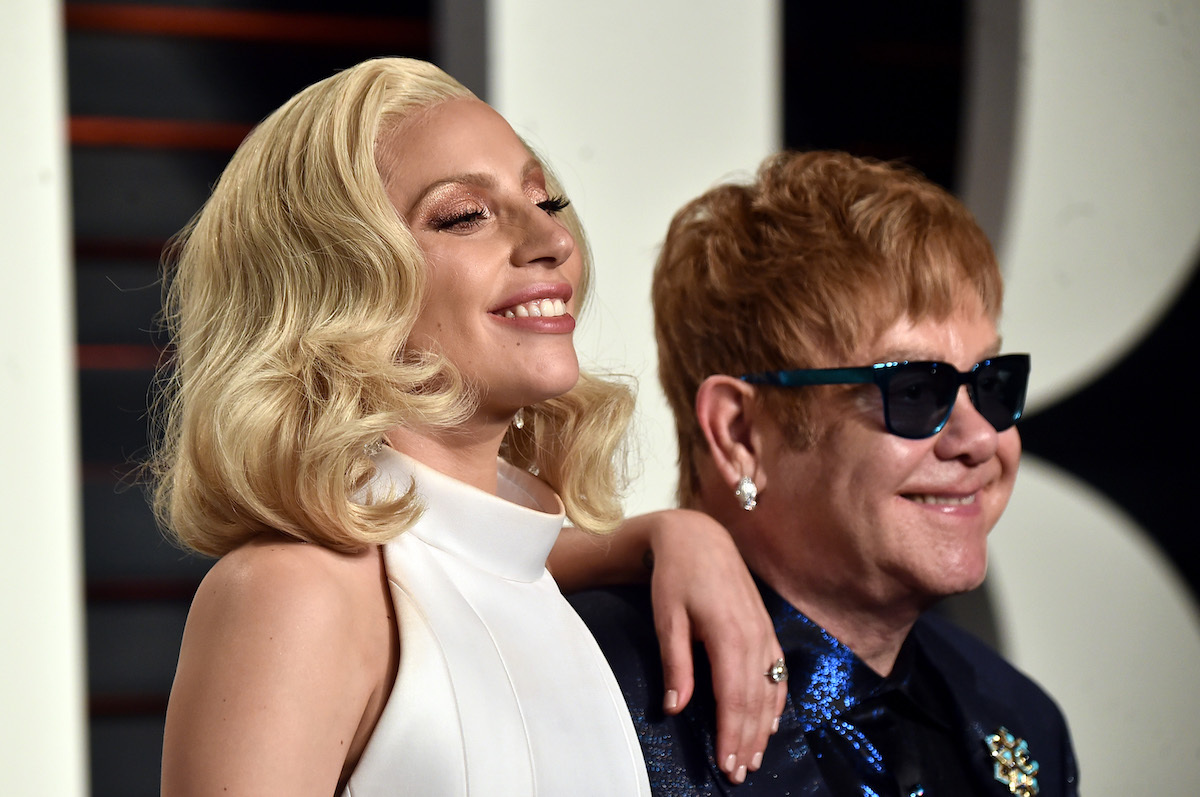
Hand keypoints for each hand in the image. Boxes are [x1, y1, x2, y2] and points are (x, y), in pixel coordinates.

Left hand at [645, 509, 785, 784]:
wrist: (698, 537)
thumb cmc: (677, 576)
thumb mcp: (668, 618)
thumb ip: (676, 664)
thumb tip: (675, 708)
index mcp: (729, 636)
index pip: (733, 699)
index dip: (731, 735)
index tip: (726, 764)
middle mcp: (754, 638)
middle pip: (755, 701)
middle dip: (748, 740)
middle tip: (740, 773)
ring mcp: (764, 633)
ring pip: (770, 690)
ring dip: (764, 727)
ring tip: (755, 757)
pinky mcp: (766, 628)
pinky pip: (778, 672)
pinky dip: (777, 701)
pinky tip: (772, 722)